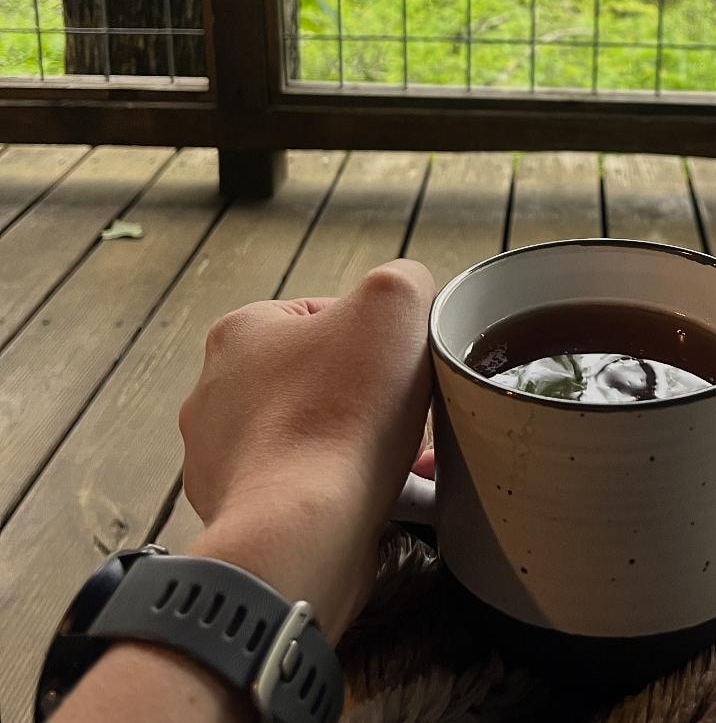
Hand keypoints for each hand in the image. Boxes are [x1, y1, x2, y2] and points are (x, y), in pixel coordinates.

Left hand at [178, 260, 433, 639]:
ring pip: (306, 436)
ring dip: (351, 443)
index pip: (321, 314)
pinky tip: (376, 497)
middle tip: (405, 411)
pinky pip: (298, 491)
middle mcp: (213, 393)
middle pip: (314, 377)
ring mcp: (217, 459)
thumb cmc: (341, 411)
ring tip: (397, 459)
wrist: (301, 530)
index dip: (375, 334)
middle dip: (363, 393)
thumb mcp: (394, 303)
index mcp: (239, 332)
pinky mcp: (234, 514)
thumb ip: (404, 278)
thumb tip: (408, 293)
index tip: (403, 363)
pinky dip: (335, 492)